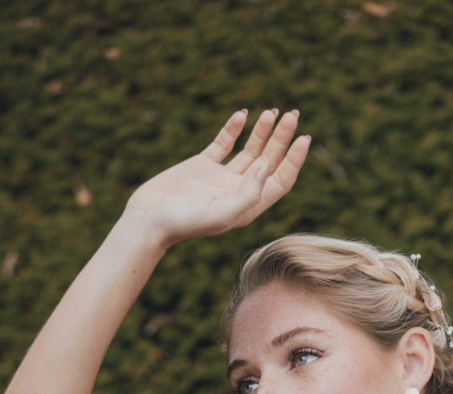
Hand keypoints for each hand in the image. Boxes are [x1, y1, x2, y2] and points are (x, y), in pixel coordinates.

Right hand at [125, 109, 309, 246]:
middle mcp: (238, 191)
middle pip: (269, 161)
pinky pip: (223, 143)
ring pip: (249, 150)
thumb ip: (249, 192)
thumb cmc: (185, 222)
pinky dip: (233, 128)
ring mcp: (220, 178)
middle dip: (282, 138)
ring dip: (262, 132)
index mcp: (248, 206)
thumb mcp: (222, 214)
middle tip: (293, 115)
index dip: (294, 160)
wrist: (149, 219)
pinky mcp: (202, 165)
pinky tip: (242, 115)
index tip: (304, 137)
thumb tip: (268, 164)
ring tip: (273, 112)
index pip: (280, 180)